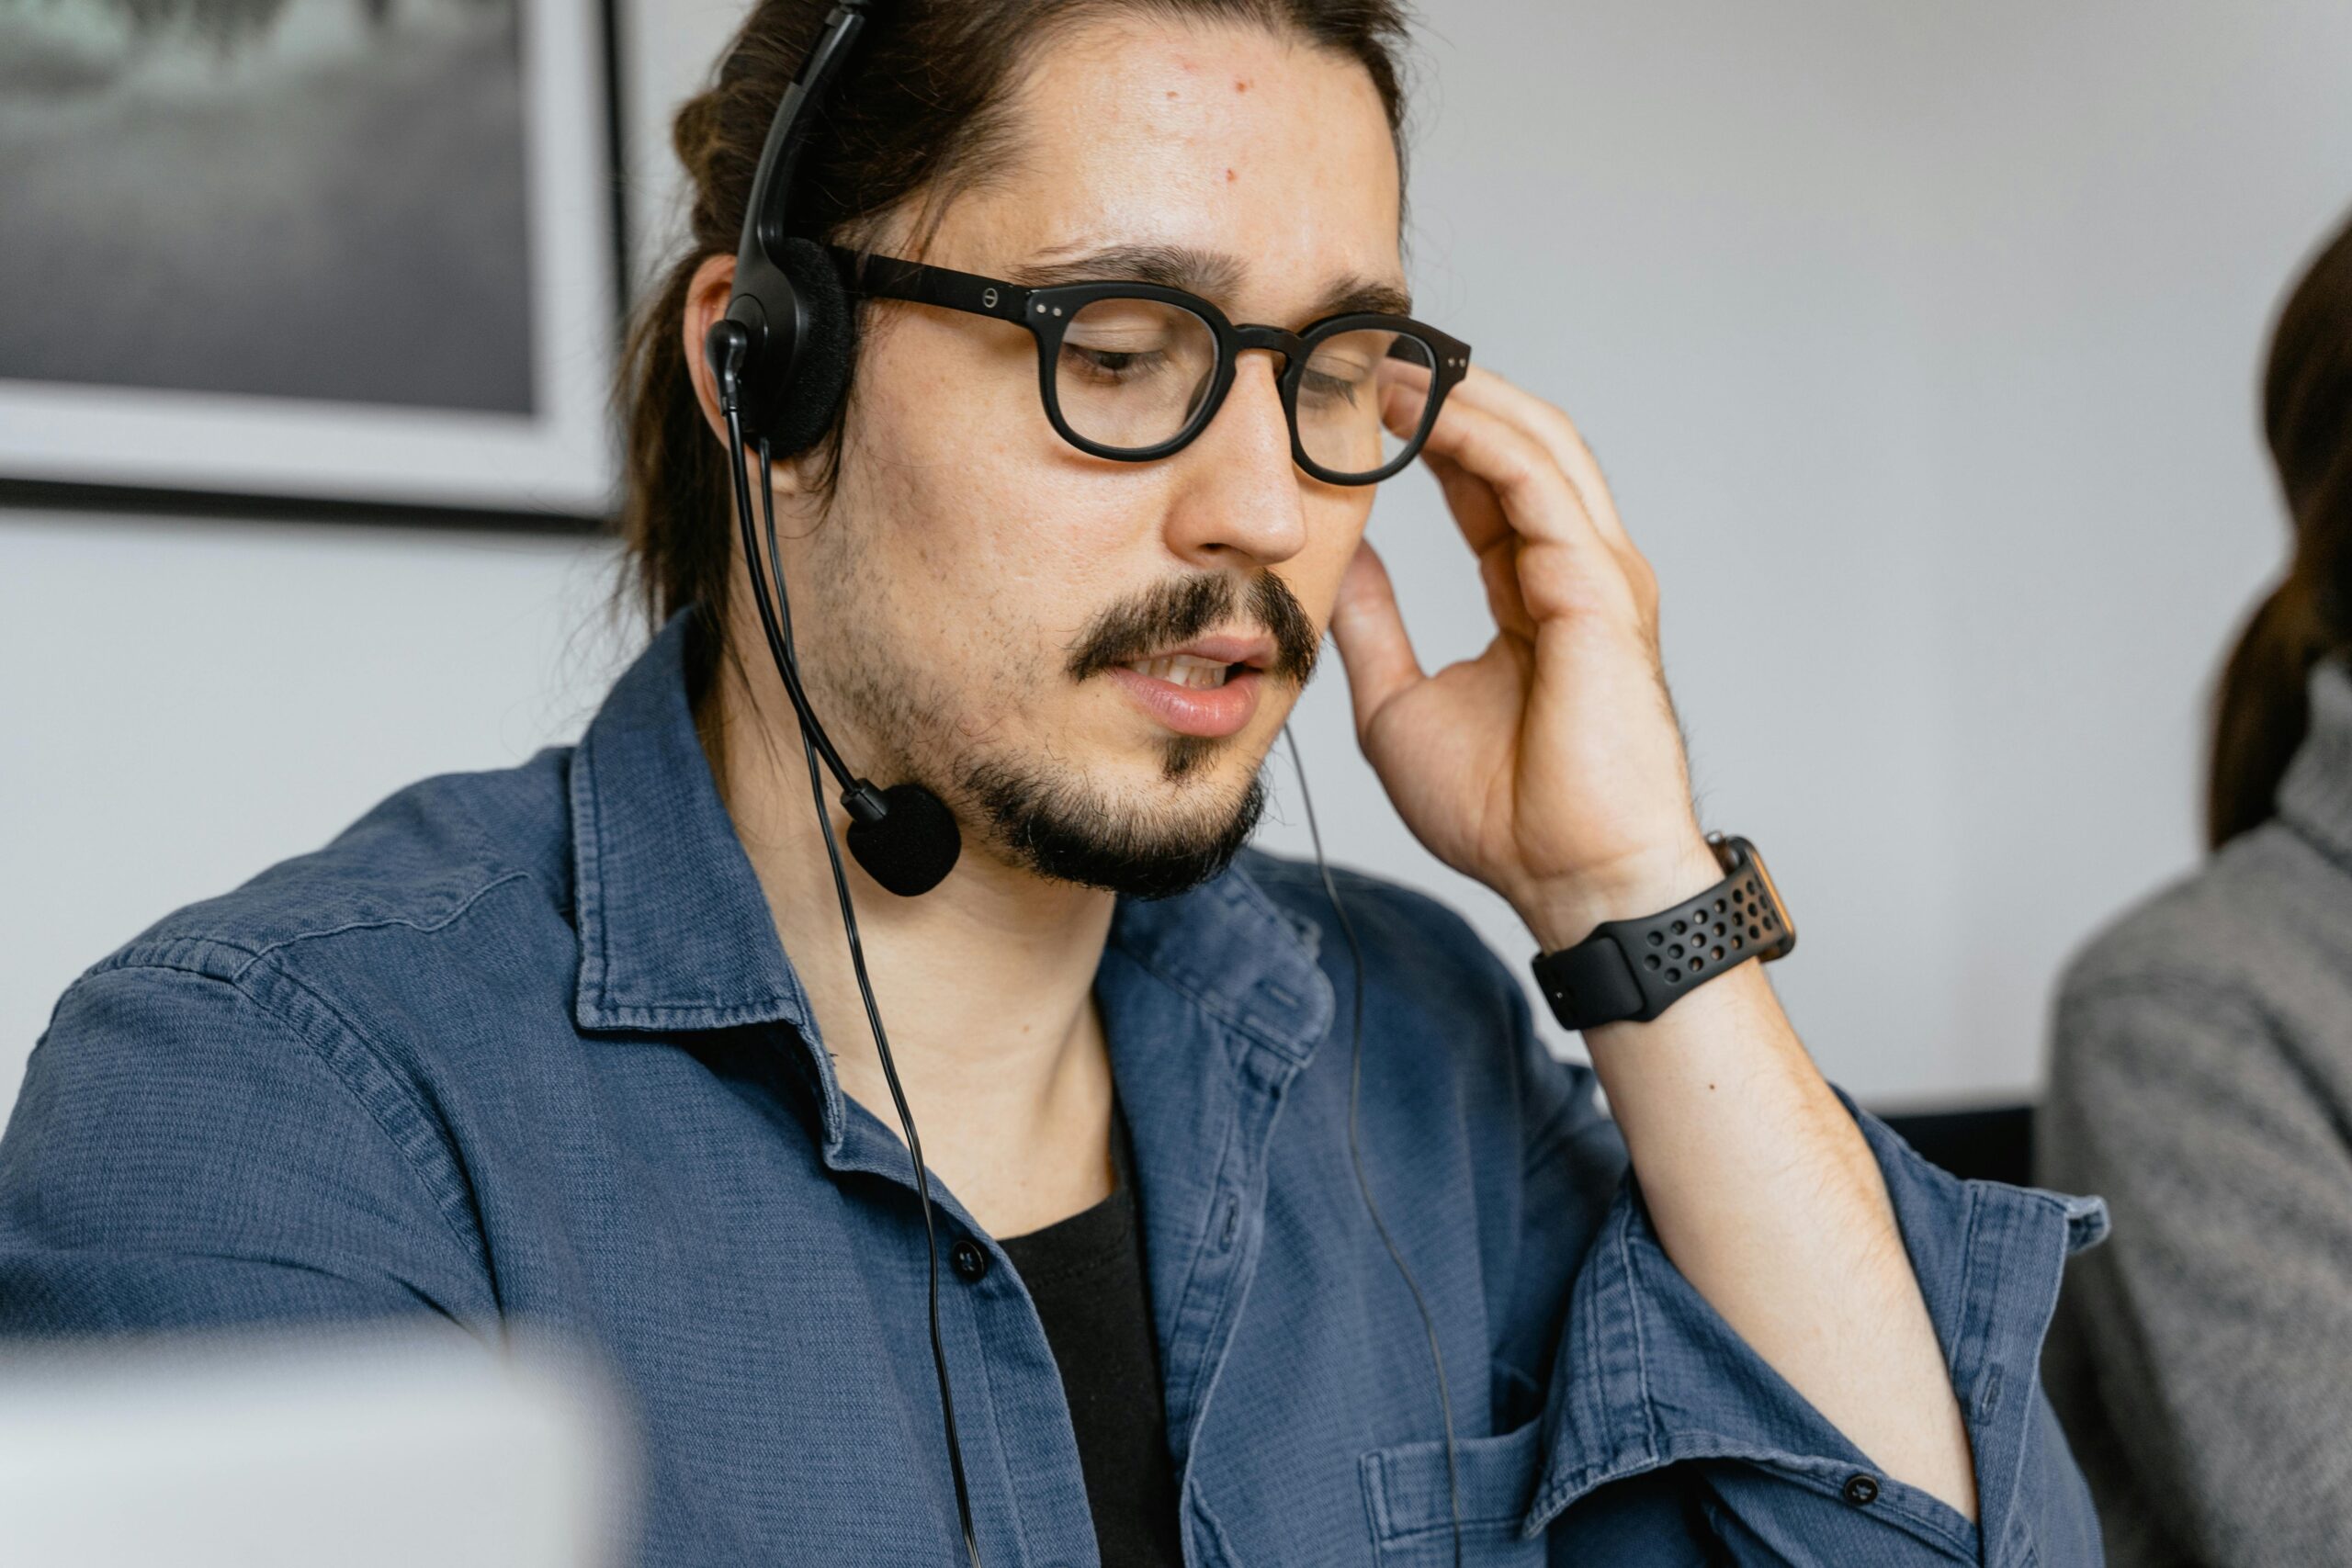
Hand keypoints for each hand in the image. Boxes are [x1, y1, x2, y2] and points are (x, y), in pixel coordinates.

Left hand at [1328, 364, 1718, 949]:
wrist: (1568, 879)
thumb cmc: (1504, 815)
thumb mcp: (1400, 703)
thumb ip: (1374, 627)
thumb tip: (1336, 564)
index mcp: (1537, 592)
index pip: (1486, 483)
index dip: (1429, 431)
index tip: (1360, 395)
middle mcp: (1576, 569)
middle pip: (1519, 444)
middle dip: (1450, 389)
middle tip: (1371, 348)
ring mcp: (1598, 573)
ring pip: (1536, 445)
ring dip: (1464, 396)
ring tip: (1391, 357)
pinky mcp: (1600, 589)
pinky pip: (1538, 485)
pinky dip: (1482, 437)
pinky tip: (1427, 410)